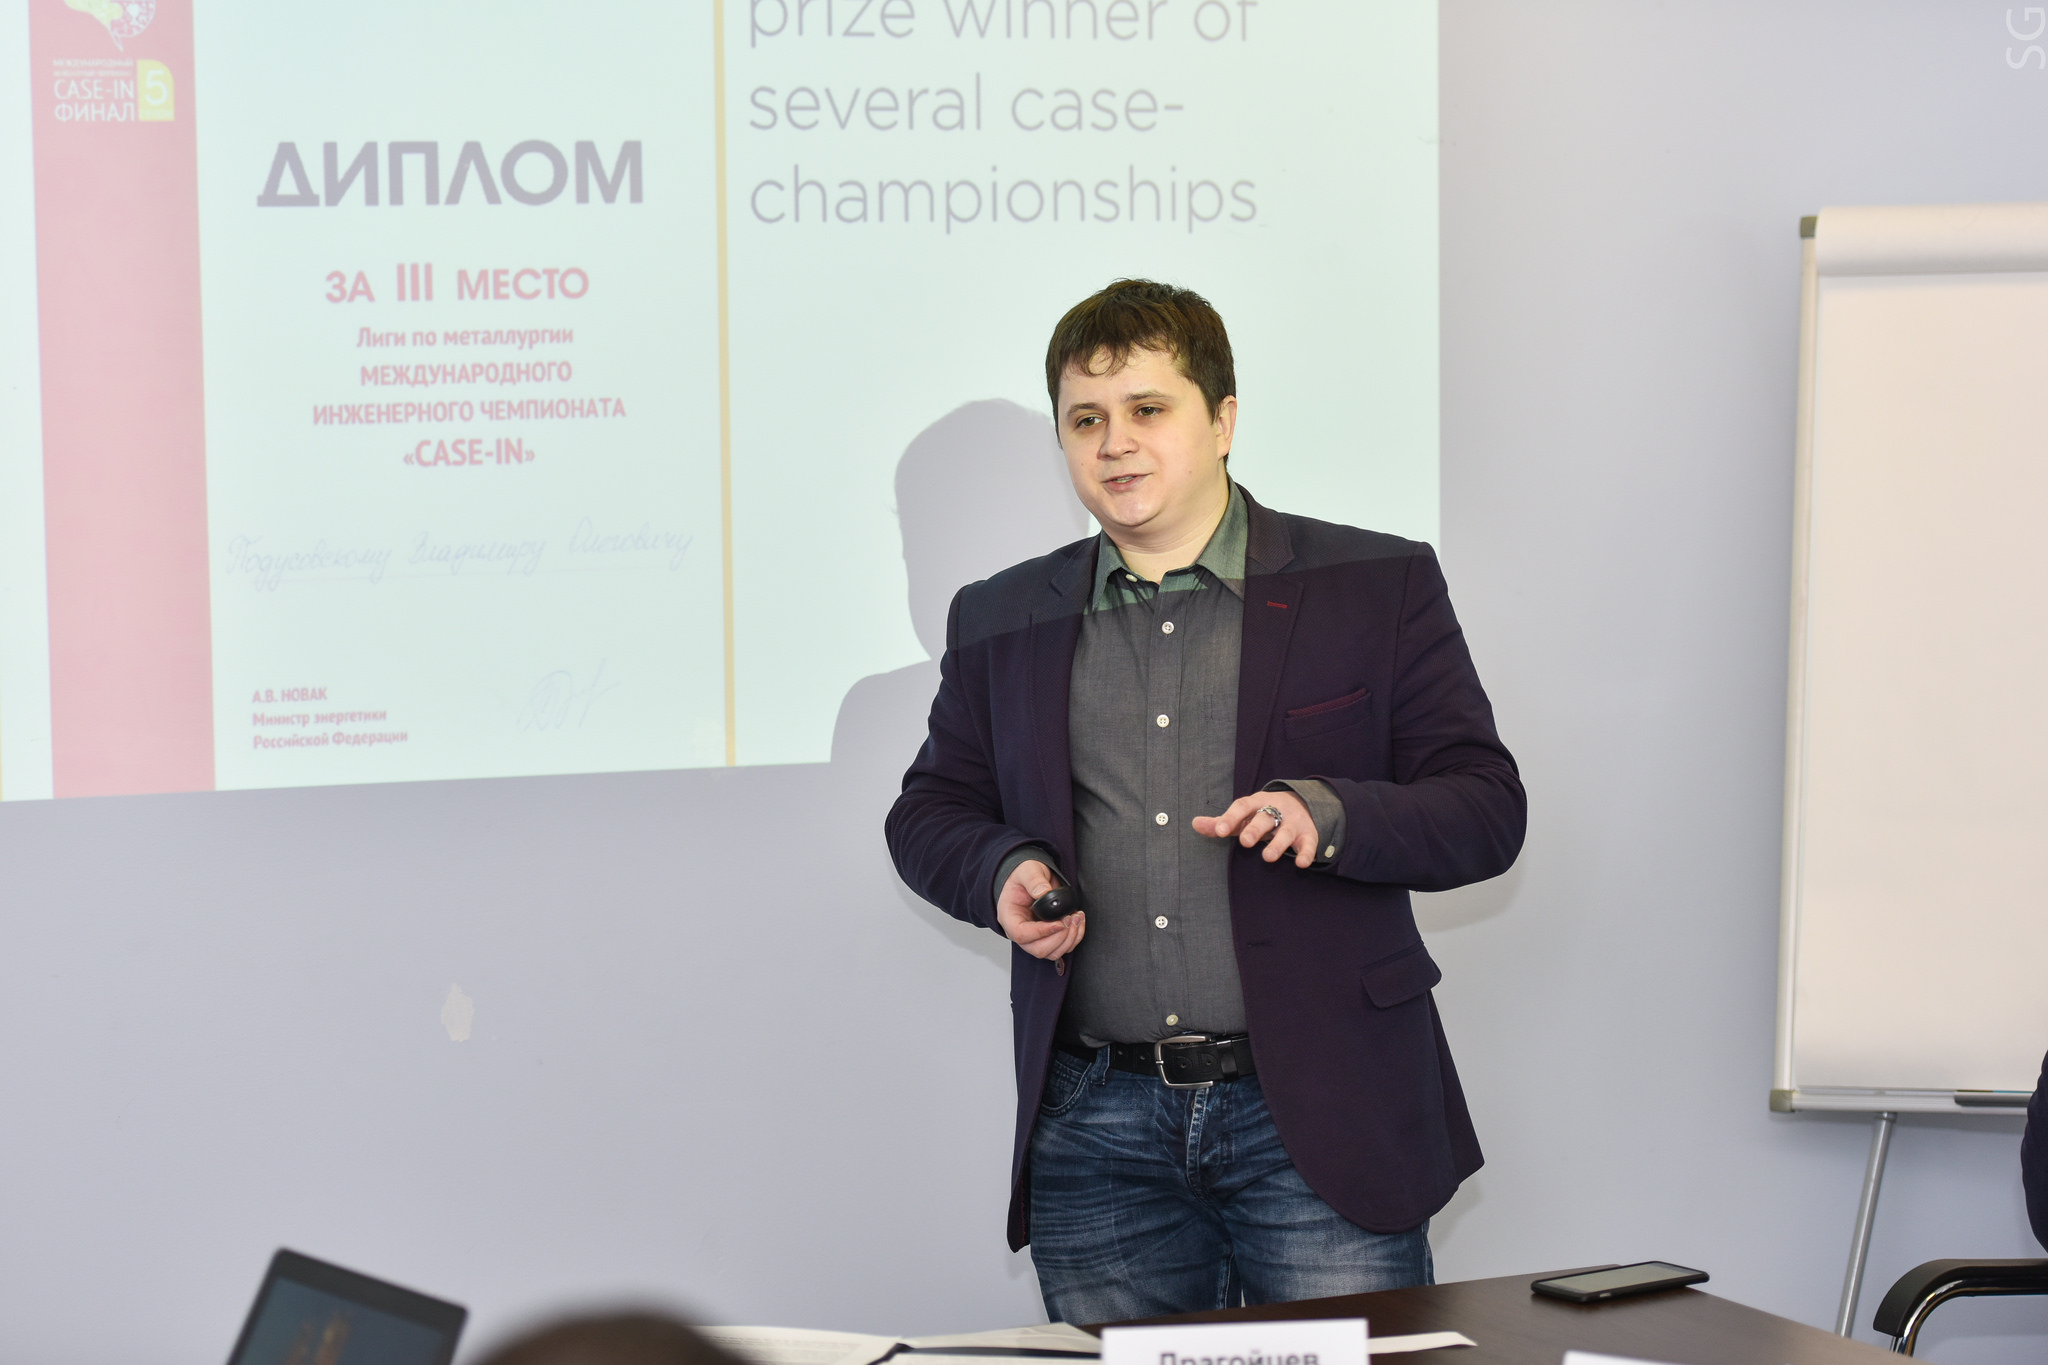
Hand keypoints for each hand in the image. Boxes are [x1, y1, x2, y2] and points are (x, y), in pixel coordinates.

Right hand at [996, 860, 1085, 960]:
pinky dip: (1075, 938)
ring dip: (1069, 939)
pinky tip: (1078, 922)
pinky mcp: (1048, 937)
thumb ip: (1034, 880)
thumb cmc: (1024, 876)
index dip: (1041, 932)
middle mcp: (1020, 931)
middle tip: (1069, 918)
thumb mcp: (1027, 870)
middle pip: (1038, 949)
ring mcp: (1034, 937)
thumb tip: (1043, 892)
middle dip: (1059, 937)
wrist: (1032, 878)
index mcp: (1009, 917)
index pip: (1021, 934)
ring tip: (1075, 918)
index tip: (1059, 923)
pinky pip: (1063, 948)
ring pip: (1052, 953)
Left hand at [1193, 791, 1319, 868]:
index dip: (1231, 818)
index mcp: (1257, 803)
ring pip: (1286, 831)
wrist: (1301, 804)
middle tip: (1245, 842)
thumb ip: (1221, 822)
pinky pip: (1309, 843)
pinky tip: (1301, 863)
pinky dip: (1307, 853)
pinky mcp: (1308, 835)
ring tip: (1267, 858)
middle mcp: (1276, 810)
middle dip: (1255, 829)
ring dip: (1278, 844)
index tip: (1219, 831)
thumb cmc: (1263, 814)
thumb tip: (1194, 824)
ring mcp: (1293, 822)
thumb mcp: (1243, 816)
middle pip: (1265, 817)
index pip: (1242, 807)